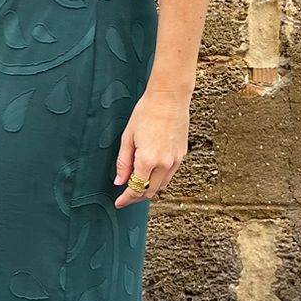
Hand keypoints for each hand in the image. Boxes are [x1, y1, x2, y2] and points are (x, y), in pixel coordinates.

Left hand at [113, 87, 188, 206]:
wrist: (169, 98)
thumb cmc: (147, 112)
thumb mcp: (128, 137)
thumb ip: (123, 162)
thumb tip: (120, 181)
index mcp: (148, 160)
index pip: (136, 189)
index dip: (126, 199)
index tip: (119, 202)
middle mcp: (164, 164)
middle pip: (149, 192)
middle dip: (136, 197)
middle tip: (126, 196)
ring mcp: (175, 160)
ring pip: (161, 186)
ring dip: (149, 189)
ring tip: (137, 185)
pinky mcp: (181, 155)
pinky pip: (170, 175)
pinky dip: (159, 179)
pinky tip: (150, 173)